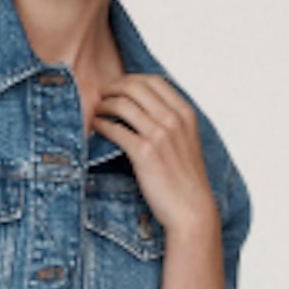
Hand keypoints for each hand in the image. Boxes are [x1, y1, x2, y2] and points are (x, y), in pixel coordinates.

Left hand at [91, 73, 218, 237]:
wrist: (191, 209)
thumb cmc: (185, 177)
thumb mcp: (186, 140)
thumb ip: (170, 118)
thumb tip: (140, 101)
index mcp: (185, 114)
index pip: (153, 80)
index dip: (129, 79)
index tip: (117, 86)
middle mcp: (174, 120)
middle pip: (134, 87)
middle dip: (113, 88)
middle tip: (101, 96)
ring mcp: (160, 135)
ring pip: (121, 104)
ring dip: (104, 105)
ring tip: (97, 111)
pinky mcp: (144, 152)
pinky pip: (114, 128)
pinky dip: (100, 124)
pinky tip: (96, 127)